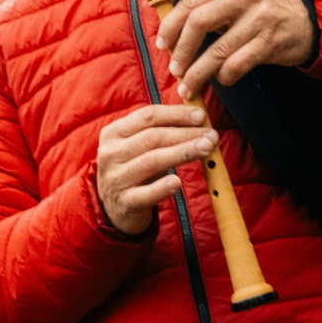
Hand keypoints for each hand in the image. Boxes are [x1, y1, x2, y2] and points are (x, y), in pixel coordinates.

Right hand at [94, 102, 214, 236]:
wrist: (111, 208)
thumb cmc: (132, 169)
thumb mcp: (137, 146)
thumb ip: (160, 131)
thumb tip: (197, 117)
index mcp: (114, 133)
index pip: (148, 116)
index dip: (177, 114)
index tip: (201, 116)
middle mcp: (111, 154)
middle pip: (152, 137)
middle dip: (185, 134)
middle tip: (211, 135)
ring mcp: (116, 178)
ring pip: (152, 161)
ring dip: (182, 153)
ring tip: (206, 149)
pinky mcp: (124, 202)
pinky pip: (146, 194)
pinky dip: (162, 187)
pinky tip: (178, 183)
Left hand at [157, 0, 314, 100]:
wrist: (308, 21)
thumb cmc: (264, 12)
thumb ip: (210, 8)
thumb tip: (171, 32)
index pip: (191, 3)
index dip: (171, 26)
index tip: (161, 45)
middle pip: (199, 23)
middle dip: (181, 50)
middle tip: (174, 69)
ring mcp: (259, 19)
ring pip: (217, 50)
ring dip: (198, 72)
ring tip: (189, 86)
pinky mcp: (269, 42)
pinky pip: (237, 64)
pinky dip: (224, 76)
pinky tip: (221, 79)